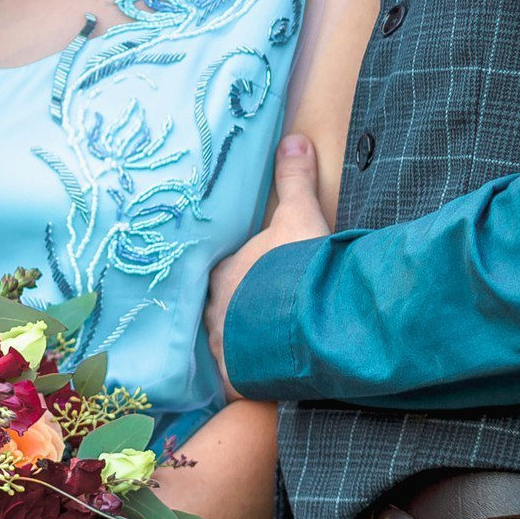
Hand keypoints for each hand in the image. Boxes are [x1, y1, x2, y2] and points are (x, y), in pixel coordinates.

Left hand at [205, 134, 330, 399]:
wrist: (305, 319)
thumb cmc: (297, 265)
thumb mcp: (301, 214)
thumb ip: (295, 178)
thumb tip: (293, 137)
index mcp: (224, 273)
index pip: (223, 274)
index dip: (240, 277)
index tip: (255, 281)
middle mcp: (214, 312)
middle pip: (219, 311)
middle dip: (234, 313)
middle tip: (257, 315)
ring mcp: (225, 349)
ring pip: (226, 346)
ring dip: (240, 346)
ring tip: (261, 349)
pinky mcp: (238, 380)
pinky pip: (237, 381)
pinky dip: (247, 380)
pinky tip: (261, 380)